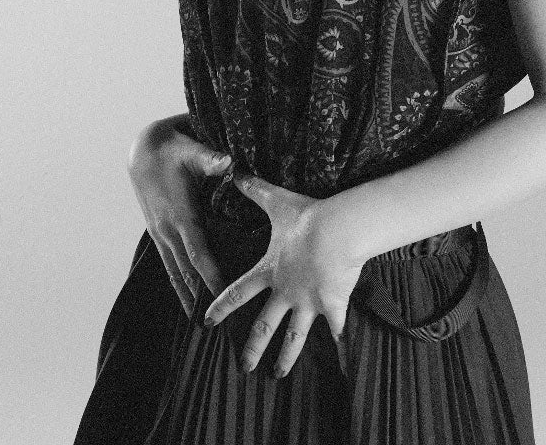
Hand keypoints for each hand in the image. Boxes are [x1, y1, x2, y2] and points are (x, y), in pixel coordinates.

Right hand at [127, 114, 232, 317]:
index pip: (199, 254)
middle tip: (219, 322)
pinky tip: (186, 299)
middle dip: (202, 297)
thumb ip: (211, 159)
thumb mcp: (192, 150)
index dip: (211, 276)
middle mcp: (168, 230)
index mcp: (181, 215)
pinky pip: (169, 264)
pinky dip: (177, 284)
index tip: (224, 298)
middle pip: (187, 272)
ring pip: (175, 273)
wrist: (143, 148)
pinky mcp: (159, 231)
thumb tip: (230, 161)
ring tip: (199, 324)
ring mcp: (161, 233)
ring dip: (187, 297)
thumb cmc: (173, 147)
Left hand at [203, 174, 363, 379]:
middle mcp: (284, 293)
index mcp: (268, 271)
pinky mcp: (332, 305)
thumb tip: (235, 171)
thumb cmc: (306, 218)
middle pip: (264, 326)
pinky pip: (335, 327)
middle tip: (245, 368)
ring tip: (278, 375)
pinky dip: (337, 340)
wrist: (335, 232)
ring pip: (294, 337)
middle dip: (253, 349)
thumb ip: (255, 189)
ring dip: (286, 358)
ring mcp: (307, 303)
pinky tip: (339, 353)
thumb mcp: (276, 201)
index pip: (237, 292)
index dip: (221, 307)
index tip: (206, 323)